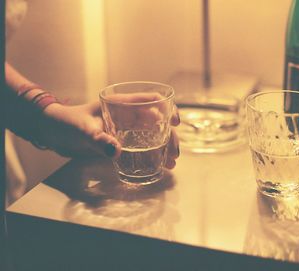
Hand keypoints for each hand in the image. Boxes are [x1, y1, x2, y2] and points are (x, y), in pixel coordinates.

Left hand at [39, 101, 179, 168]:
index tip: (175, 122)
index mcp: (120, 104)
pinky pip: (141, 145)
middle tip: (175, 154)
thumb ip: (98, 139)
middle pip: (156, 121)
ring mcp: (124, 129)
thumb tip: (117, 151)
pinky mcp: (119, 140)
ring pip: (152, 134)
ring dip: (164, 146)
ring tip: (171, 163)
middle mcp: (126, 115)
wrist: (52, 132)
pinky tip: (159, 164)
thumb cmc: (66, 122)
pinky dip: (152, 153)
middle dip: (169, 135)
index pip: (149, 100)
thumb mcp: (81, 130)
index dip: (166, 108)